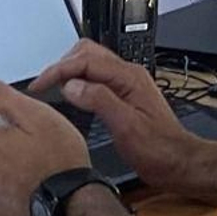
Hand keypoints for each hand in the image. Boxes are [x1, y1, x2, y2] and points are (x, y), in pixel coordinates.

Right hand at [29, 40, 192, 189]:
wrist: (177, 162)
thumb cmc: (157, 149)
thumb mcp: (126, 126)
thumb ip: (100, 101)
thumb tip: (72, 85)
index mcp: (129, 77)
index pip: (87, 60)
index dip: (59, 69)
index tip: (40, 84)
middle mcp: (128, 75)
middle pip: (89, 53)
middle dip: (63, 65)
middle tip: (43, 85)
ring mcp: (127, 84)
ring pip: (92, 63)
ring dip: (70, 71)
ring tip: (51, 88)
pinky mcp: (124, 95)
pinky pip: (97, 78)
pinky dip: (79, 81)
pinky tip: (71, 96)